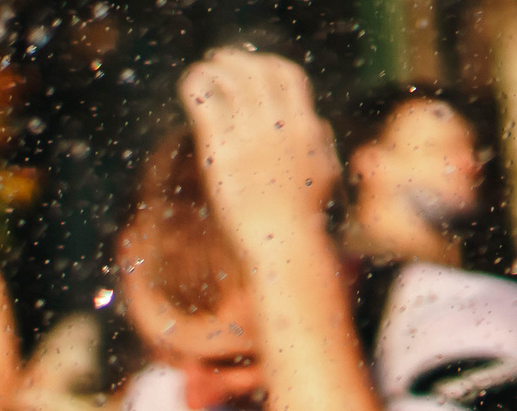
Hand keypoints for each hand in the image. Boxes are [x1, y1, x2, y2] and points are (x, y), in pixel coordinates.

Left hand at [180, 48, 339, 255]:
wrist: (283, 244)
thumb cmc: (304, 216)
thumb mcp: (325, 174)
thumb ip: (322, 143)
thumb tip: (319, 124)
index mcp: (306, 130)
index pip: (288, 75)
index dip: (269, 64)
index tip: (255, 66)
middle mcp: (278, 128)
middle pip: (256, 70)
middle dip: (236, 59)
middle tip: (219, 60)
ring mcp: (249, 138)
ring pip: (228, 78)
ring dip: (214, 68)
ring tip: (204, 72)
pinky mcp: (221, 151)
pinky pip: (203, 99)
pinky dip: (195, 83)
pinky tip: (191, 86)